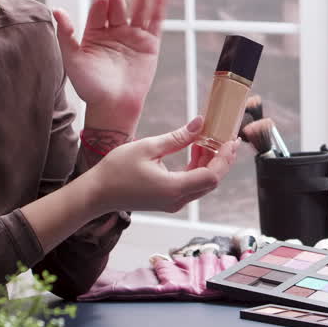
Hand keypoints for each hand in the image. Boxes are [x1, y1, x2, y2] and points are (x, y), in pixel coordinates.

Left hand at [52, 0, 169, 130]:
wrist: (113, 107)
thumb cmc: (90, 87)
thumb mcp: (73, 59)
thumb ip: (66, 34)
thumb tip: (56, 9)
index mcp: (95, 34)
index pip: (99, 11)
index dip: (102, 3)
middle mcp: (114, 32)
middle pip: (120, 6)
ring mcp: (133, 36)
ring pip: (139, 9)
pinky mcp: (150, 43)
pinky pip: (155, 20)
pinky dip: (159, 4)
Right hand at [87, 117, 236, 213]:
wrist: (97, 193)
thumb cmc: (116, 170)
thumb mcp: (148, 147)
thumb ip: (177, 137)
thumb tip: (200, 123)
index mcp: (173, 188)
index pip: (212, 176)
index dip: (224, 159)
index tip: (230, 141)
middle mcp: (177, 200)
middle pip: (211, 181)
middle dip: (221, 159)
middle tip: (226, 137)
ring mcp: (173, 202)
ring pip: (202, 183)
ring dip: (209, 162)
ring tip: (209, 139)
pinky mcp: (168, 201)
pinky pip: (191, 185)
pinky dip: (197, 169)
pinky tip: (195, 150)